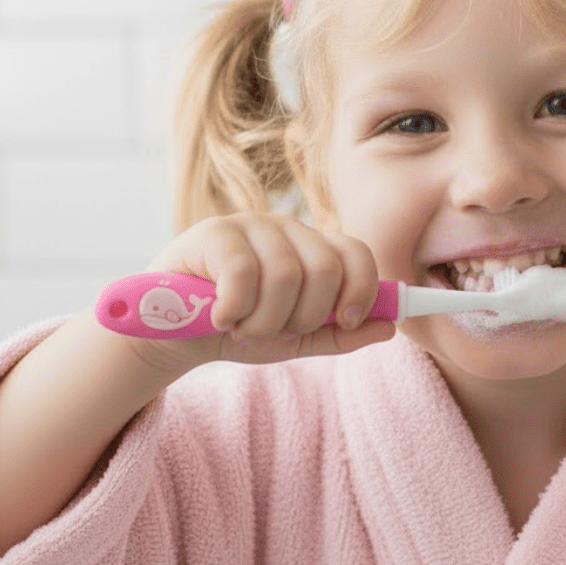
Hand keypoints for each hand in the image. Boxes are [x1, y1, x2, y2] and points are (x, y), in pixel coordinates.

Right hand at [128, 213, 394, 373]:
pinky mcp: (214, 232)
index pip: (357, 254)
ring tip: (242, 326)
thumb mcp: (296, 339)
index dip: (360, 290)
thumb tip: (390, 326)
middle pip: (326, 269)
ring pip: (286, 276)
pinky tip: (220, 316)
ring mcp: (250, 225)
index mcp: (313, 249)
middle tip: (271, 330)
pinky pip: (244, 274)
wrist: (175, 333)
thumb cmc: (240, 329)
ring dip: (264, 321)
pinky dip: (234, 309)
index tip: (344, 320)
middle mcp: (287, 229)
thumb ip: (342, 333)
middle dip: (302, 317)